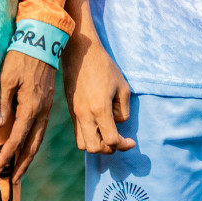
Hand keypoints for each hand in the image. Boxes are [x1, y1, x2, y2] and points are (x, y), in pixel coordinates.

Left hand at [0, 50, 55, 182]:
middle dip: (22, 164)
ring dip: (29, 156)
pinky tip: (28, 147)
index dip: (7, 154)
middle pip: (33, 145)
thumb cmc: (20, 58)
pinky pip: (41, 129)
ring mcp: (47, 108)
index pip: (18, 137)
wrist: (42, 42)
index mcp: (31, 106)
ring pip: (39, 139)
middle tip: (12, 181)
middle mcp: (42, 111)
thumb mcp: (6, 78)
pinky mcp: (48, 103)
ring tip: (20, 170)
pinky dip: (34, 142)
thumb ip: (2, 103)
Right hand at [62, 29, 134, 154]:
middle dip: (108, 149)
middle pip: (94, 148)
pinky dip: (88, 135)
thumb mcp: (123, 87)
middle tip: (118, 139)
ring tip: (106, 134)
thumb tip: (117, 122)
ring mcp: (75, 113)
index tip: (131, 141)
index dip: (124, 145)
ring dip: (96, 144)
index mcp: (100, 109)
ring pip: (82, 144)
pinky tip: (98, 125)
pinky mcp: (70, 109)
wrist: (80, 52)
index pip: (111, 140)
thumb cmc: (104, 66)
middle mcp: (84, 114)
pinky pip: (78, 132)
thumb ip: (123, 110)